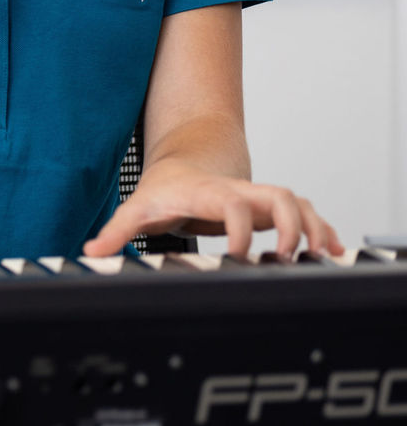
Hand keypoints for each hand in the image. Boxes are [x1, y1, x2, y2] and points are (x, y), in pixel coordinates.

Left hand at [84, 163, 341, 260]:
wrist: (182, 168)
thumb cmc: (163, 191)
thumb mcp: (136, 209)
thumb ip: (117, 231)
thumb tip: (92, 251)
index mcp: (209, 193)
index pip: (232, 202)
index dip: (239, 226)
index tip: (238, 254)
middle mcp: (240, 192)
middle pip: (279, 195)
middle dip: (292, 223)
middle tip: (288, 257)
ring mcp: (258, 199)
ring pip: (298, 203)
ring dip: (315, 227)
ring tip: (323, 255)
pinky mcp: (270, 210)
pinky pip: (306, 214)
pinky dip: (323, 229)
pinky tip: (333, 250)